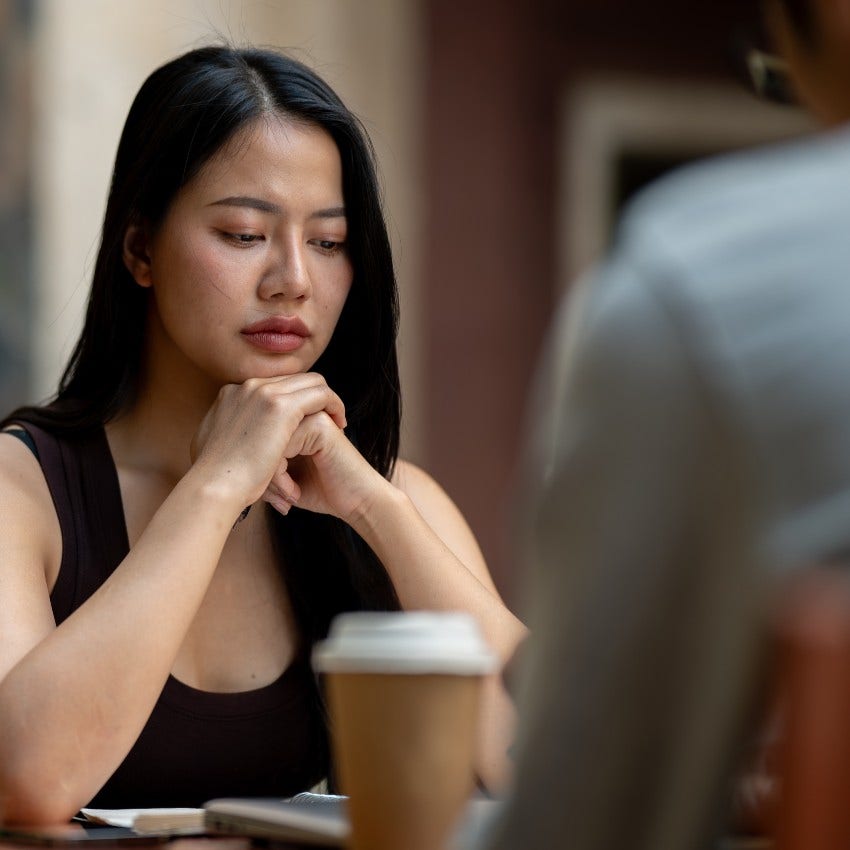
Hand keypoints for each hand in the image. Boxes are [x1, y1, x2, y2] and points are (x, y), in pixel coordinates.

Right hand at [190, 374, 346, 511]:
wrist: (213, 487)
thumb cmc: (215, 480)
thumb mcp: (214, 446)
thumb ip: (228, 432)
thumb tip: (237, 435)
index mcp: (232, 394)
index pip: (275, 385)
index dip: (296, 401)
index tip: (306, 421)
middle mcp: (247, 386)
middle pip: (295, 379)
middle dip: (314, 397)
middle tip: (328, 419)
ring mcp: (263, 392)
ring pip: (311, 381)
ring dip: (328, 400)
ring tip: (338, 423)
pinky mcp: (280, 406)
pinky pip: (321, 394)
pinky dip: (334, 406)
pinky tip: (339, 425)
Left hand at [264, 410, 388, 521]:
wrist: (356, 503)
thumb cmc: (317, 491)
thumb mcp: (279, 473)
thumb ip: (259, 456)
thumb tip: (223, 459)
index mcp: (287, 415)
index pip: (252, 432)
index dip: (256, 467)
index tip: (269, 494)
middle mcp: (297, 410)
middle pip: (255, 436)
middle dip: (259, 471)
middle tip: (274, 498)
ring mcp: (309, 415)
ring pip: (265, 442)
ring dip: (270, 476)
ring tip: (282, 498)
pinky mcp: (319, 426)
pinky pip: (280, 447)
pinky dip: (279, 476)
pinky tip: (292, 494)